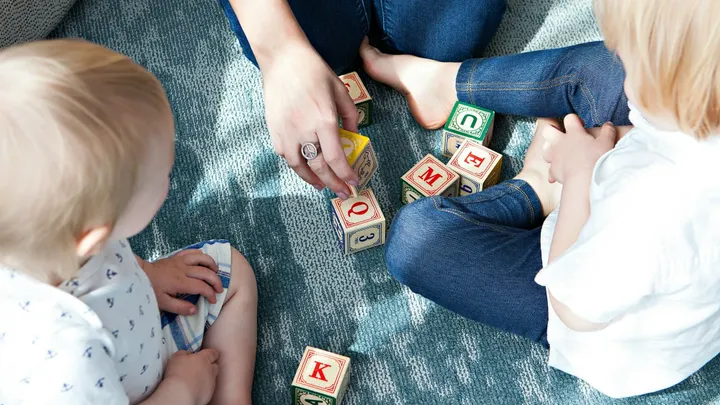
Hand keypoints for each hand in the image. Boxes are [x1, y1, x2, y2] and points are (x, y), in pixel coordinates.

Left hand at [141, 250, 222, 314]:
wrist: (138, 274)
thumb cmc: (150, 290)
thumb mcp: (162, 303)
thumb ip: (179, 307)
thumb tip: (195, 310)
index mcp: (180, 282)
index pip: (202, 287)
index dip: (210, 294)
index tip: (213, 300)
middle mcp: (183, 270)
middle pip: (206, 272)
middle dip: (216, 281)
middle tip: (219, 289)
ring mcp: (180, 261)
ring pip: (202, 258)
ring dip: (212, 264)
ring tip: (216, 272)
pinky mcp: (176, 257)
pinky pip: (192, 251)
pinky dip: (201, 254)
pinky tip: (204, 260)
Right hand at [163, 349, 219, 404]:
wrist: (181, 393)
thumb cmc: (178, 373)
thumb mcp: (177, 357)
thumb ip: (184, 353)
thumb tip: (187, 354)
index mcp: (204, 359)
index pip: (213, 353)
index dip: (211, 353)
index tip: (208, 354)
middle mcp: (210, 370)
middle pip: (214, 366)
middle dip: (210, 366)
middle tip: (200, 368)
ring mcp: (211, 383)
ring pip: (212, 378)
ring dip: (206, 378)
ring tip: (196, 380)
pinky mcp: (209, 394)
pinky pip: (208, 389)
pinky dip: (203, 388)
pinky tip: (195, 389)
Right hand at [260, 41, 359, 198]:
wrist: (283, 59)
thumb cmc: (314, 71)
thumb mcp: (340, 90)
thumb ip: (350, 116)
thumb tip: (354, 137)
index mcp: (324, 120)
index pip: (336, 158)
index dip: (346, 175)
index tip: (354, 183)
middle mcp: (304, 130)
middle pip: (320, 167)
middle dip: (334, 184)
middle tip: (343, 193)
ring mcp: (286, 132)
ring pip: (300, 167)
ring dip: (313, 180)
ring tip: (323, 185)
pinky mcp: (274, 130)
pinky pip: (286, 156)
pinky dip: (297, 166)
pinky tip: (305, 168)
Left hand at [543, 115, 617, 183]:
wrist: (584, 180)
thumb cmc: (596, 160)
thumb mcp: (606, 143)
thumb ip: (607, 131)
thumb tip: (608, 124)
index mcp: (574, 133)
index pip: (569, 118)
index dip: (574, 120)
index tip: (581, 125)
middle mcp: (560, 142)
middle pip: (548, 130)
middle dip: (552, 130)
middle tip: (562, 135)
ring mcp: (554, 156)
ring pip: (545, 148)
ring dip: (550, 149)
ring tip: (558, 152)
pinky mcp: (553, 170)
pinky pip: (550, 169)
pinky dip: (553, 171)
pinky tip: (558, 174)